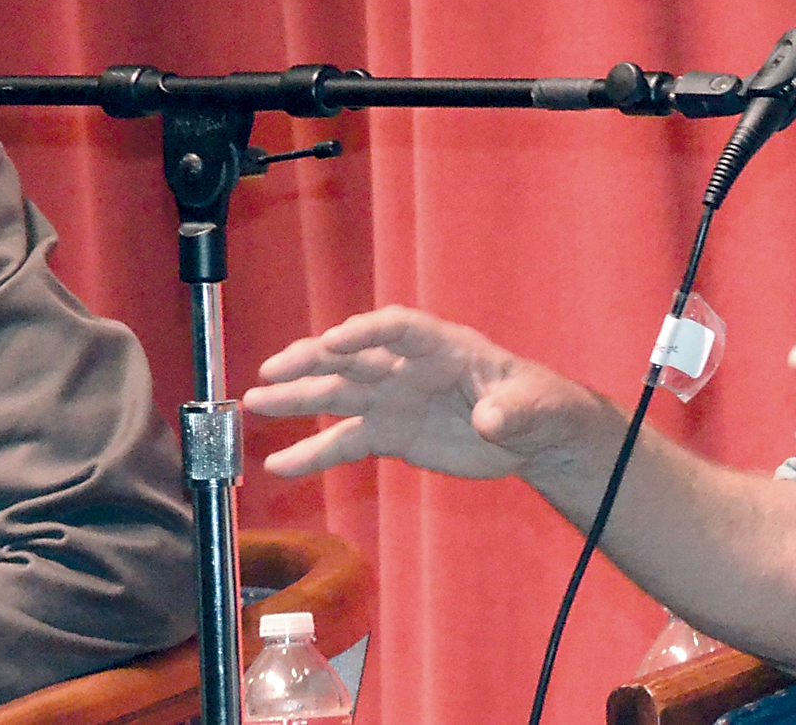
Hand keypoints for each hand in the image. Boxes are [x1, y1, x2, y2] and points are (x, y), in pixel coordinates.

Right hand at [243, 306, 605, 480]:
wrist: (536, 436)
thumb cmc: (541, 406)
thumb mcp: (538, 407)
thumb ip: (515, 410)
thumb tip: (493, 419)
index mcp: (447, 348)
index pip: (400, 329)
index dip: (367, 332)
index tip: (335, 341)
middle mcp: (411, 369)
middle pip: (356, 357)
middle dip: (314, 360)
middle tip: (272, 369)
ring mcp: (397, 400)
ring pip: (340, 394)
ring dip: (298, 399)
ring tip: (254, 405)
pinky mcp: (392, 434)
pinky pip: (346, 442)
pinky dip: (313, 453)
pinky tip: (279, 464)